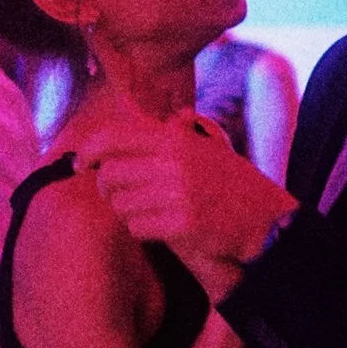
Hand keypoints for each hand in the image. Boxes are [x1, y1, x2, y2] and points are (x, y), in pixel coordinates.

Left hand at [77, 112, 284, 287]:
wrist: (266, 219)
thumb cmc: (232, 184)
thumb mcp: (209, 148)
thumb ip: (182, 133)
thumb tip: (174, 116)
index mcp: (176, 140)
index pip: (113, 136)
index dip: (89, 150)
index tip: (80, 163)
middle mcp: (174, 162)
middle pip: (109, 175)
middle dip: (108, 189)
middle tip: (120, 196)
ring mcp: (178, 194)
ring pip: (120, 205)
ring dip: (128, 213)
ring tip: (151, 212)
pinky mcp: (182, 224)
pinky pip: (136, 228)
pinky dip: (143, 231)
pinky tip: (161, 228)